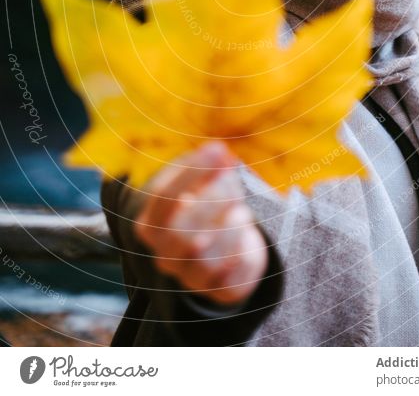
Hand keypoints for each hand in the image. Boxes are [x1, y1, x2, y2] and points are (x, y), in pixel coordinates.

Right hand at [134, 141, 267, 305]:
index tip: (219, 149)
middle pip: (180, 229)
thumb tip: (220, 152)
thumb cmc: (206, 208)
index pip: (164, 197)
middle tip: (231, 178)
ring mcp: (188, 277)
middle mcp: (164, 254)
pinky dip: (239, 250)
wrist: (226, 251)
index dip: (193, 171)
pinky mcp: (217, 291)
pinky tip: (245, 231)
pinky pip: (228, 276)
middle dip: (210, 199)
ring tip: (241, 208)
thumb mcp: (198, 184)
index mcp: (149, 224)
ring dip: (226, 227)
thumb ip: (205, 168)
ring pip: (203, 254)